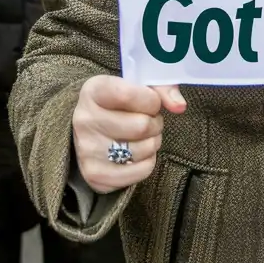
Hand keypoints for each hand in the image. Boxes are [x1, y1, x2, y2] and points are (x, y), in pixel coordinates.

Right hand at [71, 77, 185, 194]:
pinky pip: (143, 170)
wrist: (93, 133)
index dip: (150, 100)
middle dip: (155, 124)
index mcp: (93, 91)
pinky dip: (148, 162)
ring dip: (152, 142)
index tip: (150, 102)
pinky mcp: (96, 175)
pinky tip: (135, 153)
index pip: (127, 95)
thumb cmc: (121, 107)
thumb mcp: (137, 87)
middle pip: (142, 126)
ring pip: (145, 148)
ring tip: (140, 137)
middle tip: (147, 122)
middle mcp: (84, 120)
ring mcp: (87, 150)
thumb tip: (179, 106)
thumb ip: (162, 89)